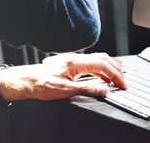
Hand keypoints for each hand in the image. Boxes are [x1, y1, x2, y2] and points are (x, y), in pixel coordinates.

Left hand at [0, 53, 125, 101]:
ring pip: (98, 59)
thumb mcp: (64, 91)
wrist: (25, 81)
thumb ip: (86, 89)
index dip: (115, 75)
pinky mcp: (70, 64)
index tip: (122, 85)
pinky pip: (91, 63)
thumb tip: (104, 90)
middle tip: (123, 82)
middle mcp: (75, 58)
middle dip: (116, 70)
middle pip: (103, 58)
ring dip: (110, 68)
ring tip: (117, 79)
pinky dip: (101, 69)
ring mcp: (73, 60)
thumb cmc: (40, 84)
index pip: (103, 65)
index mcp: (75, 62)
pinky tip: (102, 77)